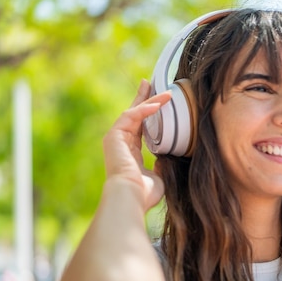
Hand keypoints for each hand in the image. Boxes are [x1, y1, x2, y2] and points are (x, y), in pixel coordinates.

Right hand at [102, 80, 171, 210]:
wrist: (130, 197)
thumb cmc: (144, 193)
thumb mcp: (157, 177)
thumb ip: (160, 166)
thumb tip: (167, 159)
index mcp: (130, 154)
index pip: (140, 128)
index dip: (148, 115)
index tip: (158, 102)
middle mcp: (121, 144)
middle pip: (133, 115)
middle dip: (144, 99)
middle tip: (152, 84)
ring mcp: (115, 139)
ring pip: (133, 113)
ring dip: (149, 101)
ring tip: (165, 92)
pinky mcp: (114, 136)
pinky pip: (130, 116)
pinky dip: (144, 109)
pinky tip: (158, 104)